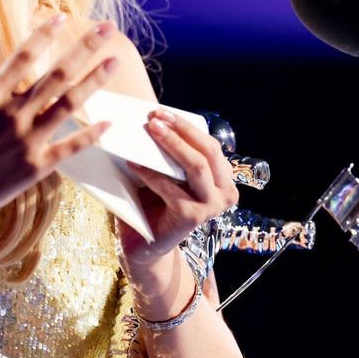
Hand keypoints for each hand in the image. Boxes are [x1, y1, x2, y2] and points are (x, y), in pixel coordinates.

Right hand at [0, 14, 117, 234]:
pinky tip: (110, 122)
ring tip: (116, 61)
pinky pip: (71, 147)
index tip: (63, 17)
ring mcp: (28, 140)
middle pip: (58, 72)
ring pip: (70, 102)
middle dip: (86, 46)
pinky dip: (92, 134)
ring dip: (96, 80)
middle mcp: (13, 113)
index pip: (25, 55)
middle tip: (108, 28)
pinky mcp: (37, 167)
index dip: (46, 33)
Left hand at [118, 110, 237, 270]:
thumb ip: (172, 155)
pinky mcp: (192, 217)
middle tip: (155, 118)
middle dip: (181, 131)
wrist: (145, 245)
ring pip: (196, 167)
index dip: (187, 126)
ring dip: (172, 145)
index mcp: (222, 179)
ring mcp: (211, 206)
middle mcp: (224, 193)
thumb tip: (155, 121)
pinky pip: (172, 188)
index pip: (209, 145)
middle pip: (207, 152)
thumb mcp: (169, 174)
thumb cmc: (156, 203)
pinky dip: (151, 173)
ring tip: (149, 130)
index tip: (162, 112)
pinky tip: (133, 163)